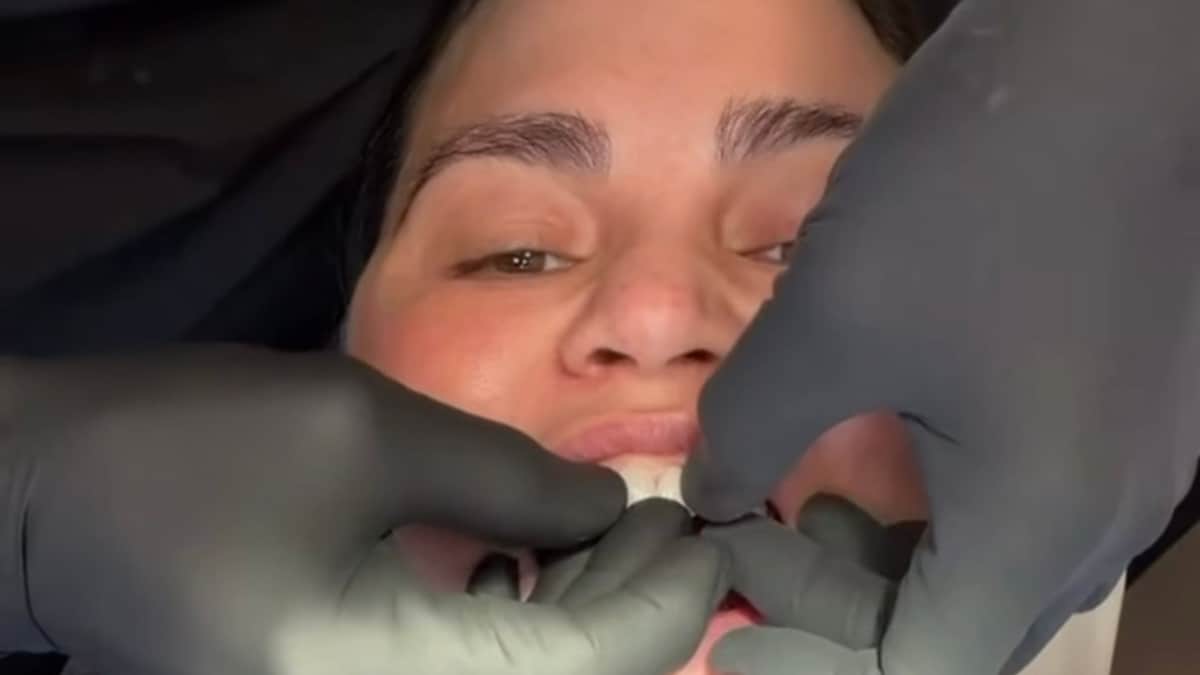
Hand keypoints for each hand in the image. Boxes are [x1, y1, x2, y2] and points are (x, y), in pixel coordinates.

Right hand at [0, 346, 726, 674]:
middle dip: (635, 609)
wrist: (42, 499)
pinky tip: (532, 563)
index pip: (590, 667)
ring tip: (612, 528)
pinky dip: (522, 629)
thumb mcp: (363, 432)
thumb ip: (509, 476)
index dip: (666, 598)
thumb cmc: (185, 450)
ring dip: (585, 618)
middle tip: (671, 519)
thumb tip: (610, 503)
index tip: (707, 526)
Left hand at [684, 0, 1199, 672]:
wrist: (1106, 62)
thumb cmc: (972, 192)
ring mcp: (1125, 462)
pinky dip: (934, 507)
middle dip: (837, 607)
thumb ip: (751, 432)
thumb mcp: (827, 324)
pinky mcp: (1119, 409)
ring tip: (793, 504)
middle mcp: (1102, 514)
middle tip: (747, 547)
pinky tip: (866, 455)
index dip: (808, 653)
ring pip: (987, 565)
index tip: (730, 617)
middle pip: (955, 623)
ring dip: (883, 558)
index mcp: (1041, 521)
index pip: (917, 664)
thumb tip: (709, 491)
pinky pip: (1020, 502)